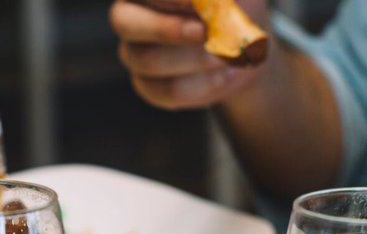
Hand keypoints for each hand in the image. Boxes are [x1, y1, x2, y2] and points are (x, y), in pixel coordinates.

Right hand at [110, 0, 269, 109]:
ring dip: (195, 58)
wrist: (243, 45)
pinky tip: (226, 73)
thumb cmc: (233, 6)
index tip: (196, 1)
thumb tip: (207, 1)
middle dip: (167, 28)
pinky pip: (167, 90)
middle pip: (124, 22)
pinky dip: (203, 84)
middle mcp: (129, 16)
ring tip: (229, 54)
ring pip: (149, 60)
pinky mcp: (148, 85)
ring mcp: (134, 53)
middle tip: (205, 32)